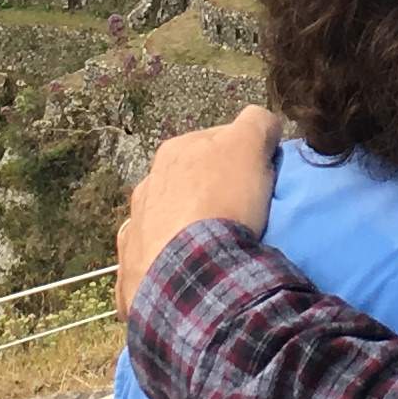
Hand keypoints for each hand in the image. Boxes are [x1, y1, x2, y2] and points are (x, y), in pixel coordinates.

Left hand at [118, 108, 278, 317]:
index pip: (215, 141)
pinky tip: (188, 272)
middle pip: (189, 180)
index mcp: (174, 152)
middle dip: (210, 191)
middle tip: (241, 212)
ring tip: (216, 247)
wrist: (190, 274)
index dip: (242, 156)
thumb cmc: (222, 202)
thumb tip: (265, 123)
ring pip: (168, 218)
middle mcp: (147, 184)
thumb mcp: (249, 146)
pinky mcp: (132, 269)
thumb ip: (258, 124)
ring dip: (187, 226)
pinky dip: (170, 261)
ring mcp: (135, 228)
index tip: (259, 177)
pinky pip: (155, 259)